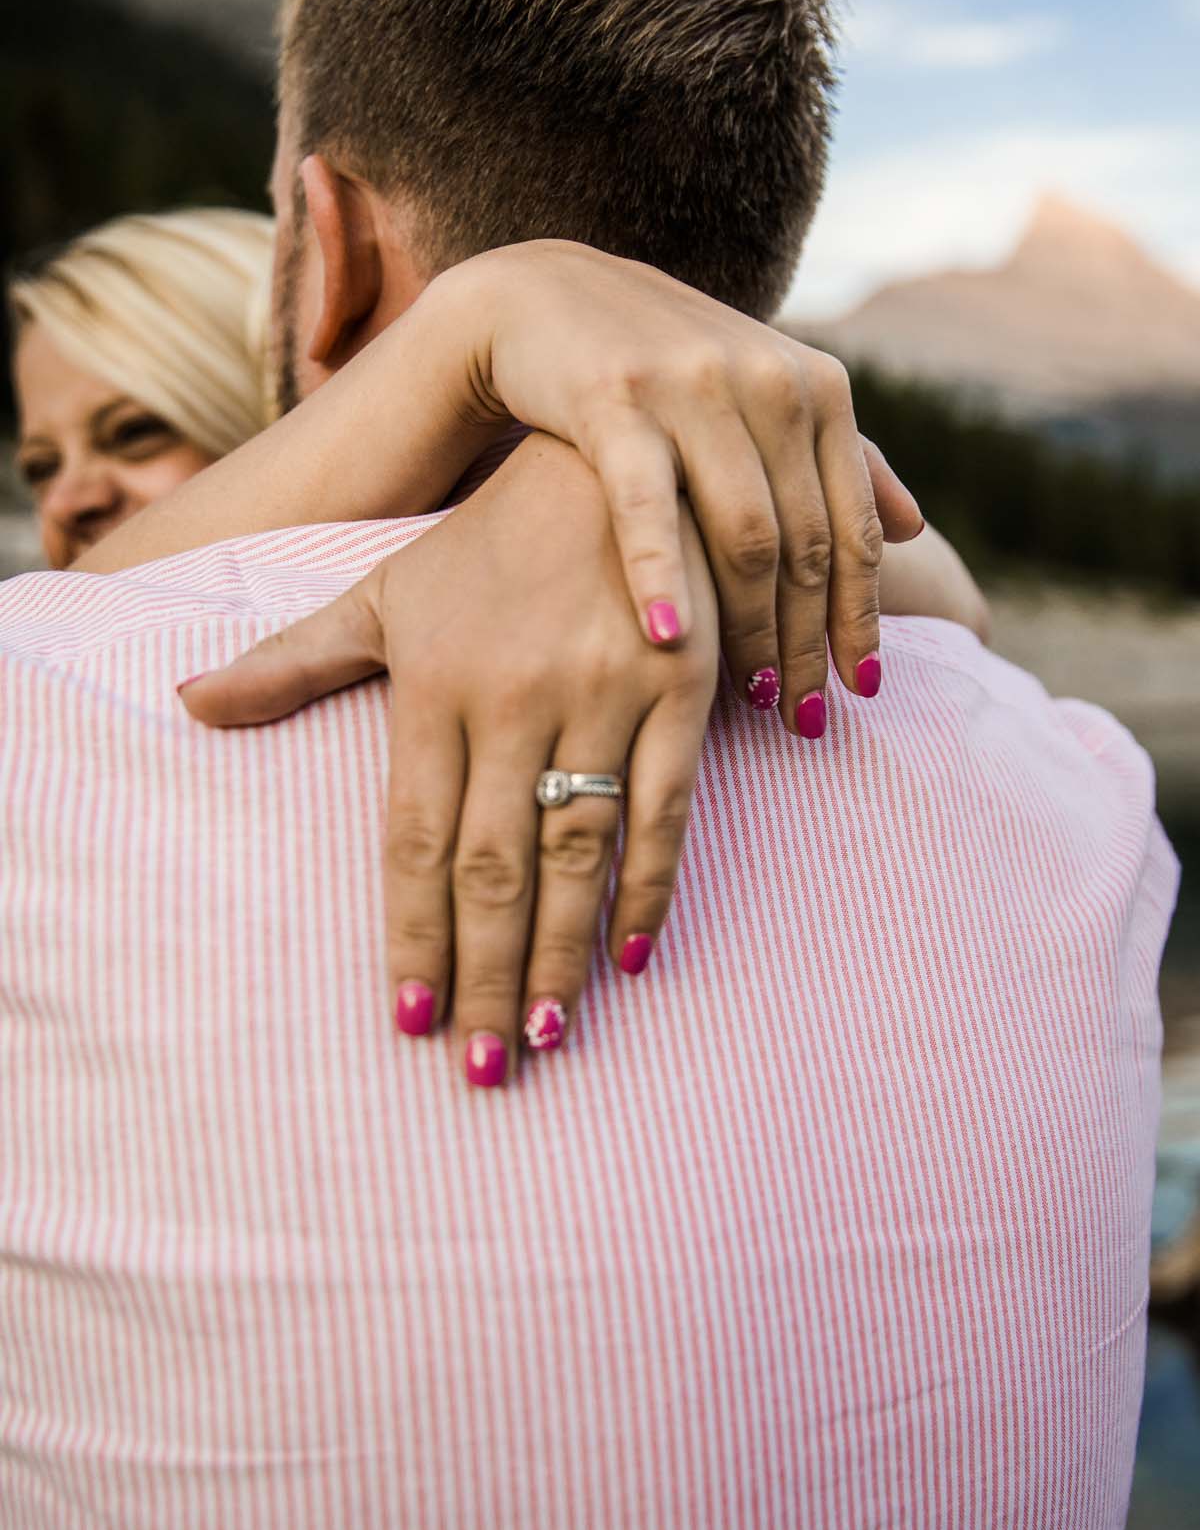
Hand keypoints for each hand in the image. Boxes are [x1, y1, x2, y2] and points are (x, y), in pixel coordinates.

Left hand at [178, 436, 718, 1084]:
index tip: (406, 1021)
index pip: (416, 839)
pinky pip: (665, 809)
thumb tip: (188, 703)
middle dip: (481, 972)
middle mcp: (517, 696)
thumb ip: (294, 661)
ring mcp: (604, 695)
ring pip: (577, 850)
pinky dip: (650, 885)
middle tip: (479, 1068)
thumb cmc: (487, 545)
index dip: (412, 936)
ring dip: (559, 952)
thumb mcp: (383, 593)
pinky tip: (631, 955)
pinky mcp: (680, 691)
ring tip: (542, 1033)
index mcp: (437, 683)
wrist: (614, 461)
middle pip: (493, 864)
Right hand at [435, 241, 921, 731]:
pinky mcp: (613, 397)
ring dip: (752, 629)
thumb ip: (840, 460)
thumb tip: (918, 528)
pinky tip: (671, 641)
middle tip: (804, 720)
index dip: (862, 617)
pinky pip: (647, 506)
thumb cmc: (662, 369)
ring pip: (744, 535)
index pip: (857, 527)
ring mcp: (692, 387)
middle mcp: (768, 382)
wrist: (541, 298)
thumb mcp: (762, 400)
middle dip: (808, 643)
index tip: (863, 690)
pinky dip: (662, 576)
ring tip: (749, 700)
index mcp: (818, 387)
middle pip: (808, 545)